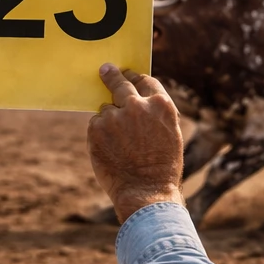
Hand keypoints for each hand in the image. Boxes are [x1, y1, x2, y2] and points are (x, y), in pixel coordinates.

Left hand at [87, 63, 184, 222]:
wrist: (145, 192)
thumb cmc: (161, 169)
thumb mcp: (168, 135)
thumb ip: (154, 114)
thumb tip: (138, 101)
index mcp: (161, 105)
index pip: (145, 81)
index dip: (135, 78)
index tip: (128, 75)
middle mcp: (137, 106)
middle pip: (120, 83)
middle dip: (112, 75)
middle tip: (105, 70)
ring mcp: (115, 116)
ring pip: (107, 109)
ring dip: (110, 121)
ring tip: (120, 146)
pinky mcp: (96, 128)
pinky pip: (96, 124)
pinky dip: (99, 134)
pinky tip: (110, 150)